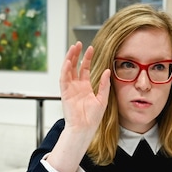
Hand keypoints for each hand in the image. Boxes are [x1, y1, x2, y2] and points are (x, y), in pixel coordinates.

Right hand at [47, 42, 111, 171]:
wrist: (85, 128)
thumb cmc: (93, 118)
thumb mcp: (103, 98)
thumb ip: (104, 84)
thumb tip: (107, 71)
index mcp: (85, 88)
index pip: (84, 69)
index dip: (87, 58)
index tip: (91, 48)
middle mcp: (76, 86)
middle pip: (74, 66)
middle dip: (76, 55)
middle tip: (79, 44)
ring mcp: (69, 89)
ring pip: (68, 70)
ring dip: (69, 58)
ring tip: (73, 48)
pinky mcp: (65, 93)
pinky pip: (63, 79)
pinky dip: (65, 70)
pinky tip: (68, 61)